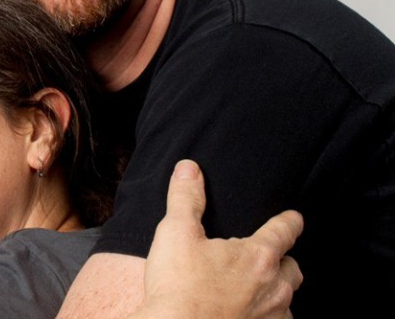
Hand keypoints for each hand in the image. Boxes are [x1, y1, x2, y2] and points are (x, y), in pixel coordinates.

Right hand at [141, 160, 303, 318]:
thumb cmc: (179, 286)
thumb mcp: (176, 233)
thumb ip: (186, 198)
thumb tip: (189, 168)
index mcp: (258, 257)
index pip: (284, 231)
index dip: (290, 221)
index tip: (295, 217)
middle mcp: (274, 287)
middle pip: (293, 269)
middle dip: (284, 261)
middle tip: (269, 258)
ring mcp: (271, 317)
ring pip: (286, 301)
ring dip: (276, 293)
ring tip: (258, 290)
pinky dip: (265, 318)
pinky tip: (249, 316)